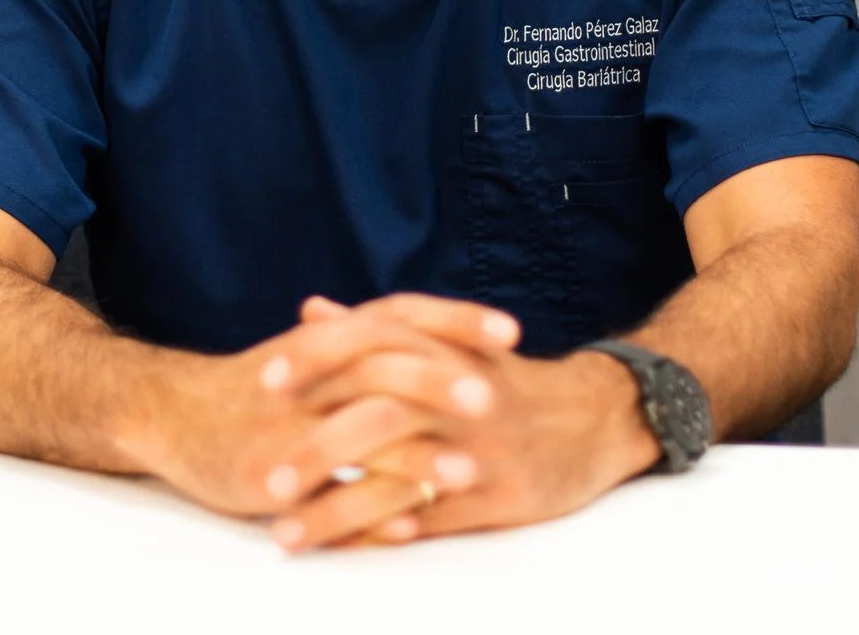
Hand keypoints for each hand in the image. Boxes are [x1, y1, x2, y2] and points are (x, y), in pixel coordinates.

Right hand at [122, 297, 521, 522]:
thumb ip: (369, 340)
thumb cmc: (254, 387)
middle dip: (440, 380)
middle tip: (496, 399)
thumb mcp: (310, 354)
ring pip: (359, 428)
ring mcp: (291, 424)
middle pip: (383, 364)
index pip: (400, 314)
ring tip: (468, 470)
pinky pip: (330, 492)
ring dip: (416, 451)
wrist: (171, 414)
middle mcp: (311, 373)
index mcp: (326, 337)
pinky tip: (410, 527)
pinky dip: (371, 508)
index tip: (513, 331)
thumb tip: (438, 330)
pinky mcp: (273, 474)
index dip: (455, 321)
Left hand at [266, 295, 662, 550]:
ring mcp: (483, 448)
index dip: (315, 360)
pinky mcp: (505, 495)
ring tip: (288, 534)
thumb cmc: (504, 381)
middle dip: (316, 453)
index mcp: (442, 349)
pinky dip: (392, 532)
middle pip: (377, 419)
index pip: (369, 343)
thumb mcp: (448, 343)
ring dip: (339, 510)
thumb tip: (311, 310)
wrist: (596, 416)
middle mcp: (461, 396)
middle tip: (263, 482)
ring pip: (401, 480)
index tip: (262, 382)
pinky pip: (439, 519)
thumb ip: (376, 329)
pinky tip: (349, 547)